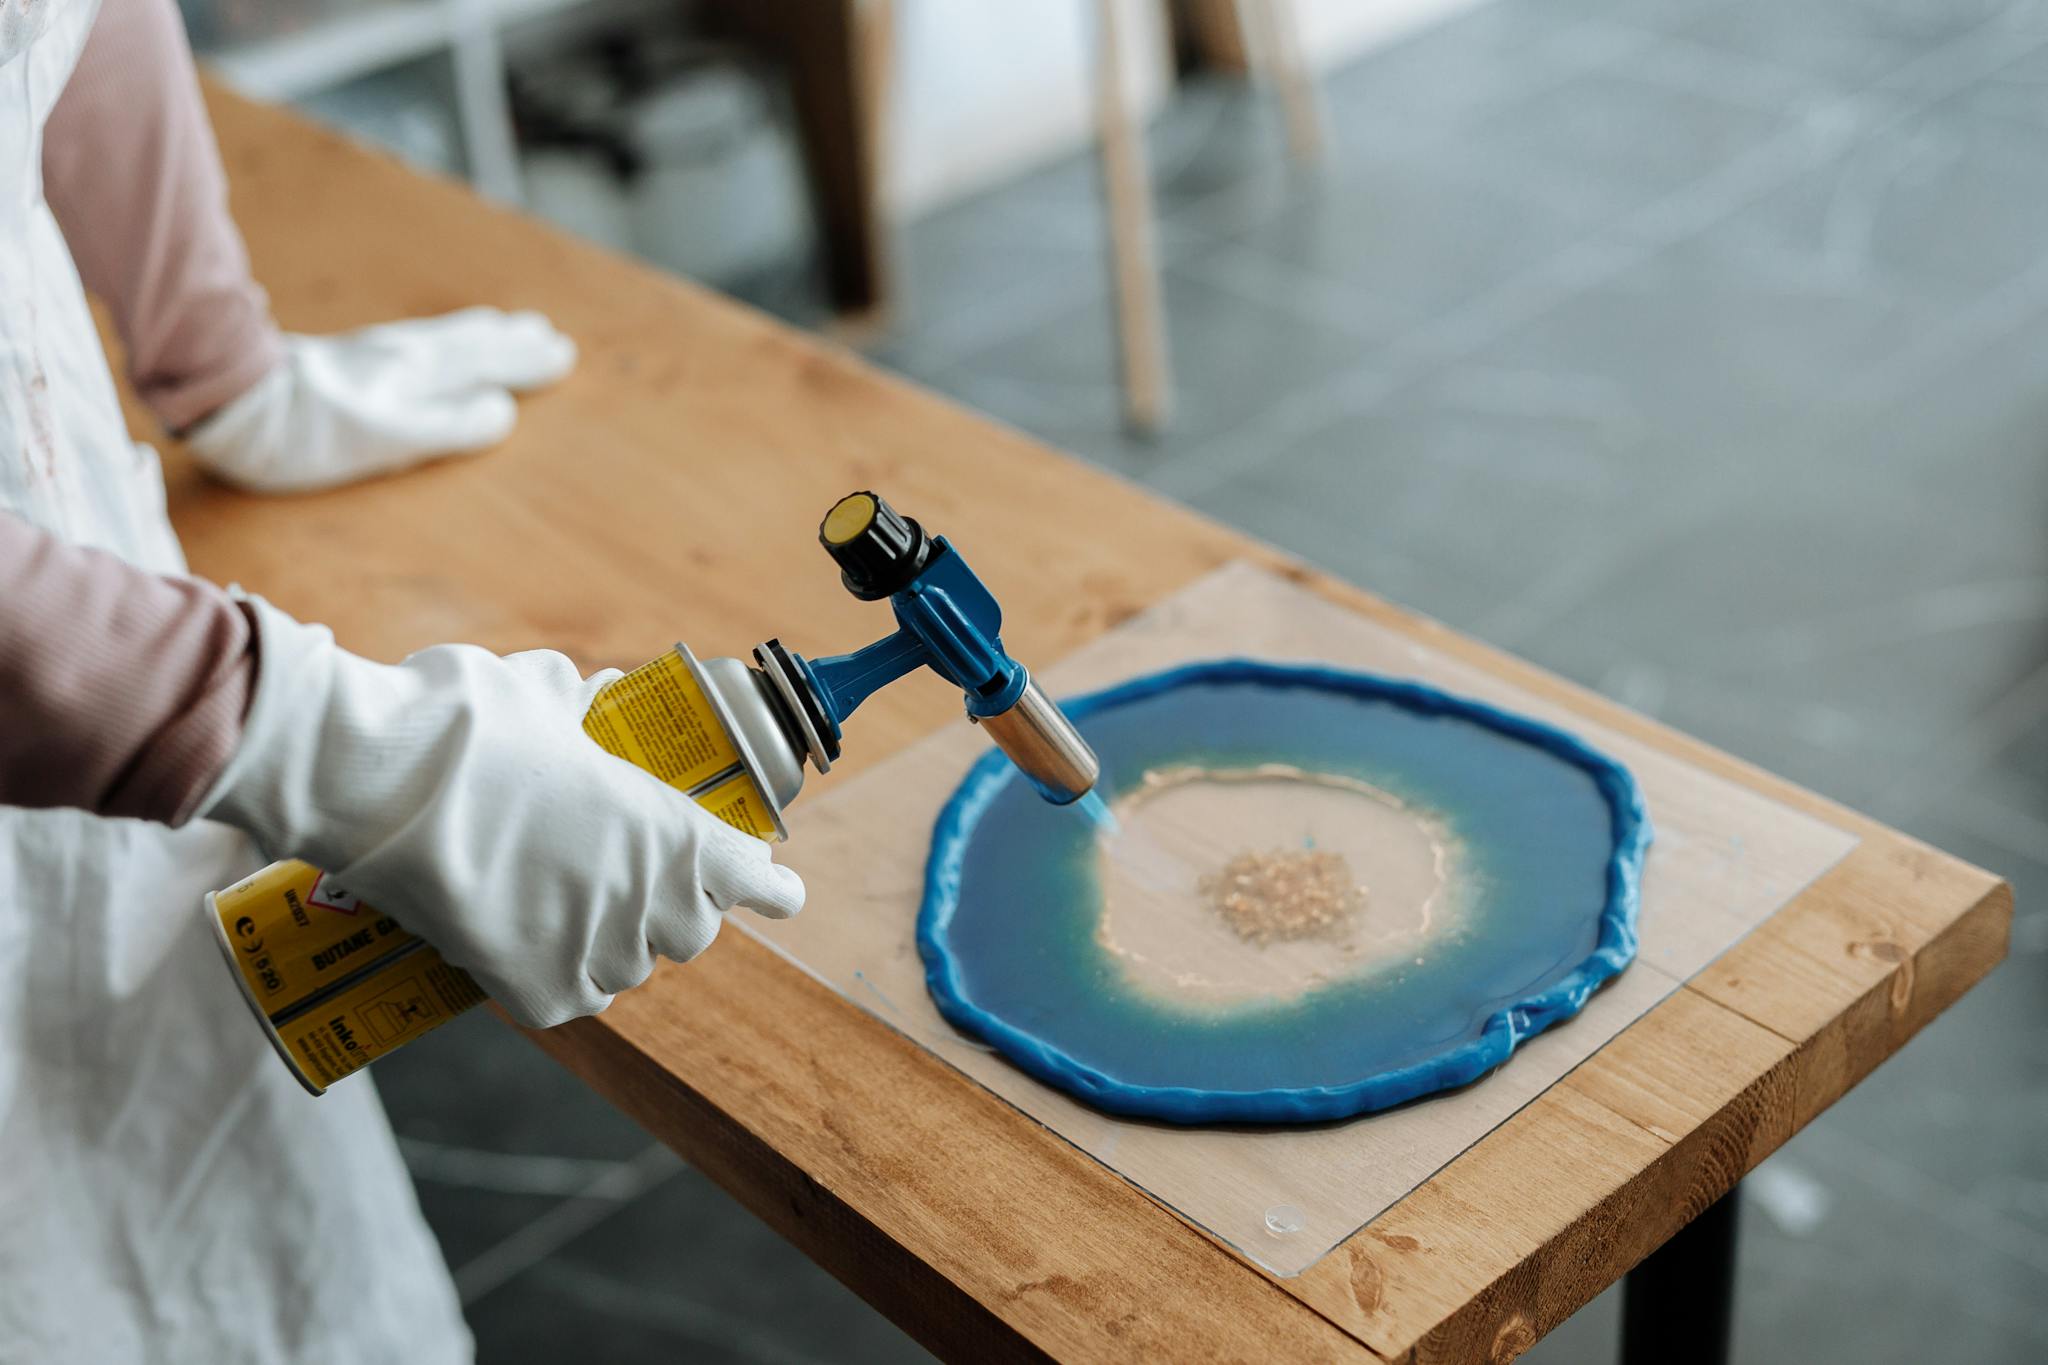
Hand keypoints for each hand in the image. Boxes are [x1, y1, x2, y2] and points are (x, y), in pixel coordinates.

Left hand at [185, 307, 575, 493]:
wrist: (229, 402)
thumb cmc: (305, 431)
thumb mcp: (384, 437)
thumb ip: (446, 426)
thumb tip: (501, 411)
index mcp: (416, 371)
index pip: (483, 363)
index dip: (522, 362)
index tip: (561, 352)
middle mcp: (398, 355)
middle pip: (465, 343)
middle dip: (507, 342)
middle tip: (544, 332)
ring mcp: (370, 354)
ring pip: (439, 338)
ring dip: (475, 335)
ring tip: (500, 329)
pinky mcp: (342, 361)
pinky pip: (413, 341)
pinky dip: (437, 338)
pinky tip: (425, 345)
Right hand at [196, 599, 803, 1028]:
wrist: (376, 781)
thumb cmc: (464, 723)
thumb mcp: (543, 690)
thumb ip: (585, 701)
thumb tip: (594, 692)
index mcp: (672, 828)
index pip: (758, 881)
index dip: (766, 885)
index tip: (774, 886)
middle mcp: (649, 899)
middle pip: (692, 929)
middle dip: (674, 906)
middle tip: (635, 878)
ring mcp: (595, 951)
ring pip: (632, 965)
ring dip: (616, 941)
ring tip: (570, 906)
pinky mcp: (538, 992)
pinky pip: (574, 997)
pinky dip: (561, 977)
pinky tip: (538, 949)